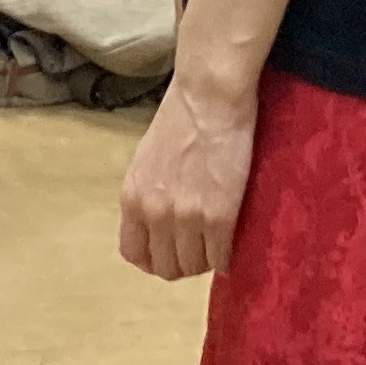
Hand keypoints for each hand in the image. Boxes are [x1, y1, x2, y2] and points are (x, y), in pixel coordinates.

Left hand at [117, 74, 256, 280]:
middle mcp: (154, 214)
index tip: (171, 252)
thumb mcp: (148, 160)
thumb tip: (161, 220)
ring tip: (218, 244)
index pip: (133, 253)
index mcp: (132, 199)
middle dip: (183, 263)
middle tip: (200, 248)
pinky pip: (221, 257)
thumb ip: (150, 194)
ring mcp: (186, 218)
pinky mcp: (218, 217)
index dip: (154, 259)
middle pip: (166, 267)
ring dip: (206, 261)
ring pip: (193, 267)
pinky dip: (227, 256)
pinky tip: (232, 242)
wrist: (209, 97)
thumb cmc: (181, 118)